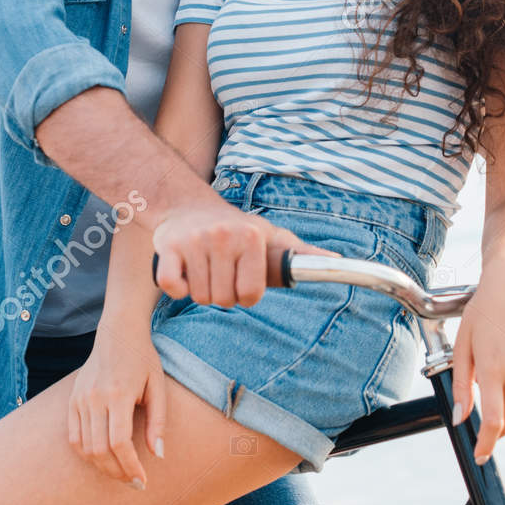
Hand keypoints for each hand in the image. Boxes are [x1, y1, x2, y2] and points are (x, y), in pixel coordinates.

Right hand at [67, 321, 166, 486]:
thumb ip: (158, 422)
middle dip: (118, 472)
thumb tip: (159, 455)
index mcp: (118, 394)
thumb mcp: (158, 387)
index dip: (130, 466)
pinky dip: (87, 454)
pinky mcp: (71, 401)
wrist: (118, 334)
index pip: (119, 442)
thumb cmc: (143, 360)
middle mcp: (95, 398)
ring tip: (121, 473)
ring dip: (103, 467)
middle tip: (134, 482)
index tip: (143, 480)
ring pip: (85, 447)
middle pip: (100, 450)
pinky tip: (103, 460)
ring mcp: (80, 400)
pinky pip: (74, 437)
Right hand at [151, 200, 324, 307]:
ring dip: (200, 290)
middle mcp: (224, 237)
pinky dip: (176, 287)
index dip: (245, 294)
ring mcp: (194, 241)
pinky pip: (171, 286)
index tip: (241, 280)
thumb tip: (336, 260)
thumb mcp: (269, 235)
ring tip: (204, 267)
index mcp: (251, 237)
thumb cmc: (235, 228)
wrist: (187, 205)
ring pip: (199, 296)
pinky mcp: (167, 247)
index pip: (250, 294)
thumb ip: (299, 252)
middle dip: (222, 293)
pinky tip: (183, 272)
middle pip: (223, 299)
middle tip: (220, 272)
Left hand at [450, 269, 504, 463]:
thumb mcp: (463, 346)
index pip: (494, 420)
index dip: (487, 444)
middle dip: (497, 429)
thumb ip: (462, 385)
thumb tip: (461, 418)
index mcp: (493, 368)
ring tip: (499, 362)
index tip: (481, 455)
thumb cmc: (483, 313)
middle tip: (485, 423)